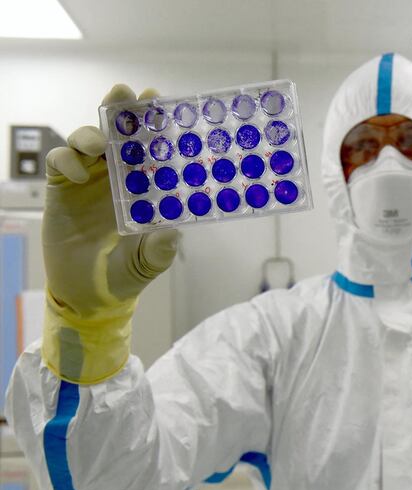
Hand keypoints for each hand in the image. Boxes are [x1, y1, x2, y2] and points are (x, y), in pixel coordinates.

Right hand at [42, 84, 178, 382]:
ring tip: (100, 143)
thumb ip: (161, 249)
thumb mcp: (150, 263)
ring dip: (93, 133)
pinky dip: (67, 160)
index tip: (163, 103)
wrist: (88, 294)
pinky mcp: (61, 188)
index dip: (156, 125)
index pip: (152, 148)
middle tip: (128, 94)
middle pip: (119, 134)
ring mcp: (90, 179)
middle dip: (123, 111)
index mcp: (145, 186)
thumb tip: (172, 233)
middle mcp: (119, 176)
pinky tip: (78, 174)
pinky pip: (60, 162)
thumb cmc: (126, 274)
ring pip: (88, 140)